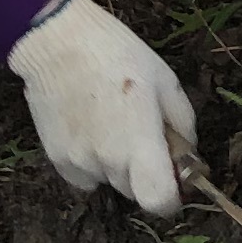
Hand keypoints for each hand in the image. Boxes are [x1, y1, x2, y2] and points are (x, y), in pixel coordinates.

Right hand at [11, 0, 197, 221]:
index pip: (158, 202)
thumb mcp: (165, 82)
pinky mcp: (55, 159)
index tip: (174, 181)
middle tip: (141, 134)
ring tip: (111, 123)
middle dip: (145, 172)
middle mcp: (108, 161)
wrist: (58, 40)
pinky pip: (84, 176)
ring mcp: (78, 162)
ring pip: (110, 181)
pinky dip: (91, 162)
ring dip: (116, 165)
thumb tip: (187, 155)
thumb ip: (182, 125)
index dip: (171, 198)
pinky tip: (88, 129)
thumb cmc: (118, 54)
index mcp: (139, 143)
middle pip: (135, 191)